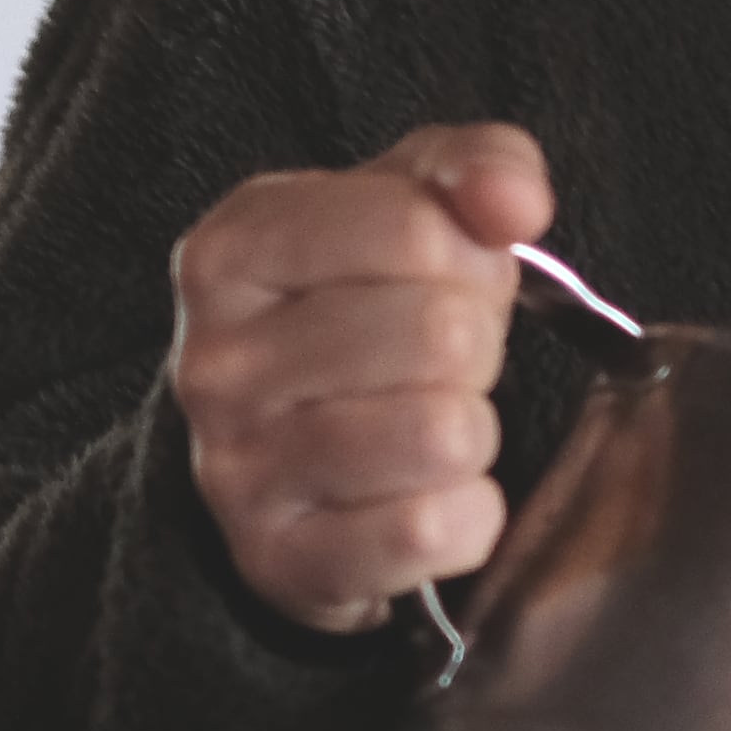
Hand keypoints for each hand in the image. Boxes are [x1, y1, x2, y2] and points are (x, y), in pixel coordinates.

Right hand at [167, 120, 553, 630]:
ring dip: (472, 432)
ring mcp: (238, 473)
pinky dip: (467, 517)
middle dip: (475, 349)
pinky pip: (435, 530)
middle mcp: (215, 363)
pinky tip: (429, 498)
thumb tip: (516, 202)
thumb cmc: (356, 310)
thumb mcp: (405, 205)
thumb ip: (477, 166)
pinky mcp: (283, 564)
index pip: (416, 230)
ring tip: (430, 425)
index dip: (469, 258)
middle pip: (441, 335)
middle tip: (440, 364)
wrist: (282, 462)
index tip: (445, 280)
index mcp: (231, 252)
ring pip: (444, 435)